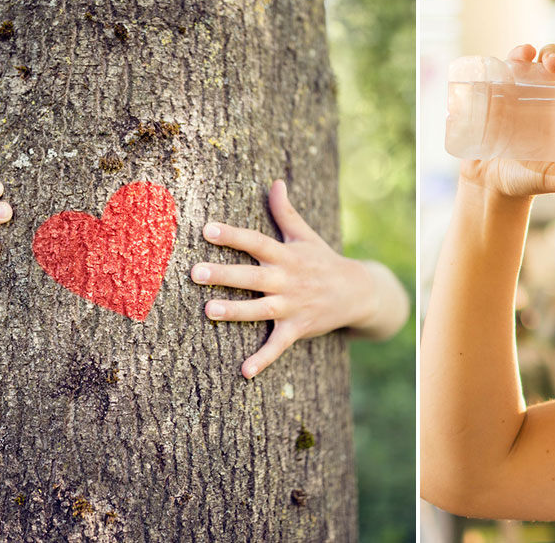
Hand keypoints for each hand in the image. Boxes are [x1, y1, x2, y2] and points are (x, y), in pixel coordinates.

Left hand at [191, 179, 388, 378]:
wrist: (358, 292)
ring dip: (235, 311)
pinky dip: (263, 359)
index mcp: (286, 255)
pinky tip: (244, 372)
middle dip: (224, 274)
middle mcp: (287, 280)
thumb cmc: (324, 261)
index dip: (233, 236)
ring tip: (208, 310)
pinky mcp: (297, 328)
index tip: (207, 229)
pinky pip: (278, 346)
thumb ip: (286, 212)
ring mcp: (292, 305)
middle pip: (252, 276)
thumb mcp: (306, 236)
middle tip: (195, 272)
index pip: (256, 242)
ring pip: (260, 309)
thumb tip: (275, 182)